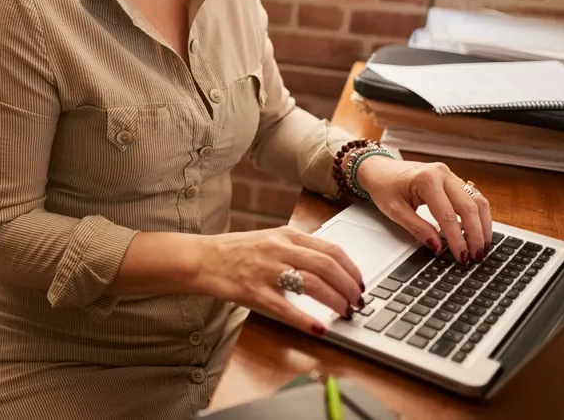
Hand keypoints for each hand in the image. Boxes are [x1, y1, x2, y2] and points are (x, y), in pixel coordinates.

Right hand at [194, 226, 364, 335]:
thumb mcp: (270, 240)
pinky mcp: (254, 291)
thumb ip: (297, 247)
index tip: (360, 283)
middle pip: (327, 266)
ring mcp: (267, 270)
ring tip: (344, 313)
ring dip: (335, 301)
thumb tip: (329, 264)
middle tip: (357, 302)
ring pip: (312, 284)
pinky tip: (319, 328)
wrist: (203, 259)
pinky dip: (306, 320)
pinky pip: (286, 308)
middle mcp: (279, 249)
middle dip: (349, 287)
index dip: (352, 269)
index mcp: (286, 235)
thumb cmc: (236, 252)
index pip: (331, 249)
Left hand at [356, 155, 492, 263]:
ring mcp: (450, 175)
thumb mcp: (394, 211)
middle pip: (469, 207)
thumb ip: (417, 229)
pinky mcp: (453, 180)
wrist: (378, 169)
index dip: (457, 239)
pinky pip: (473, 197)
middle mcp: (443, 174)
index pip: (447, 215)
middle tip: (477, 256)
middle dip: (476, 234)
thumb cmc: (384, 187)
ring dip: (483, 225)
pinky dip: (479, 215)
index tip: (462, 257)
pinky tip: (480, 231)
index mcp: (427, 180)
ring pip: (477, 201)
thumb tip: (438, 247)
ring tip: (483, 246)